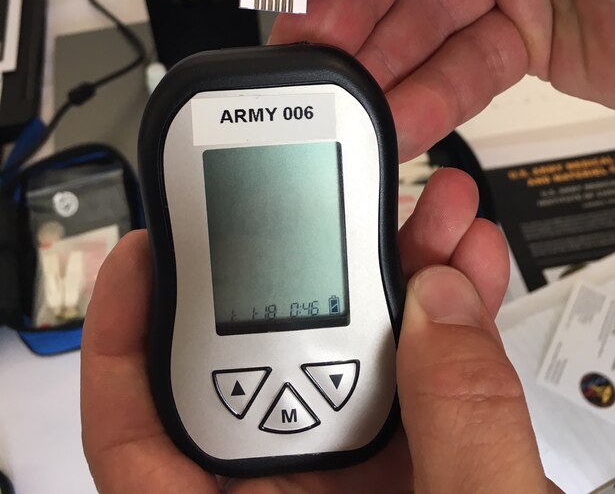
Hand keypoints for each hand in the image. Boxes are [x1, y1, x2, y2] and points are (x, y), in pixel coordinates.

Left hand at [81, 169, 551, 492]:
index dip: (125, 338)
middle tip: (341, 204)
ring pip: (352, 363)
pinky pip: (412, 385)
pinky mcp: (413, 481)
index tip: (148, 251)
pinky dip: (442, 327)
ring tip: (430, 220)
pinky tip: (468, 276)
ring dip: (395, 282)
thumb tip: (442, 313)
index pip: (141, 441)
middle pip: (267, 365)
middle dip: (310, 269)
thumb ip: (459, 437)